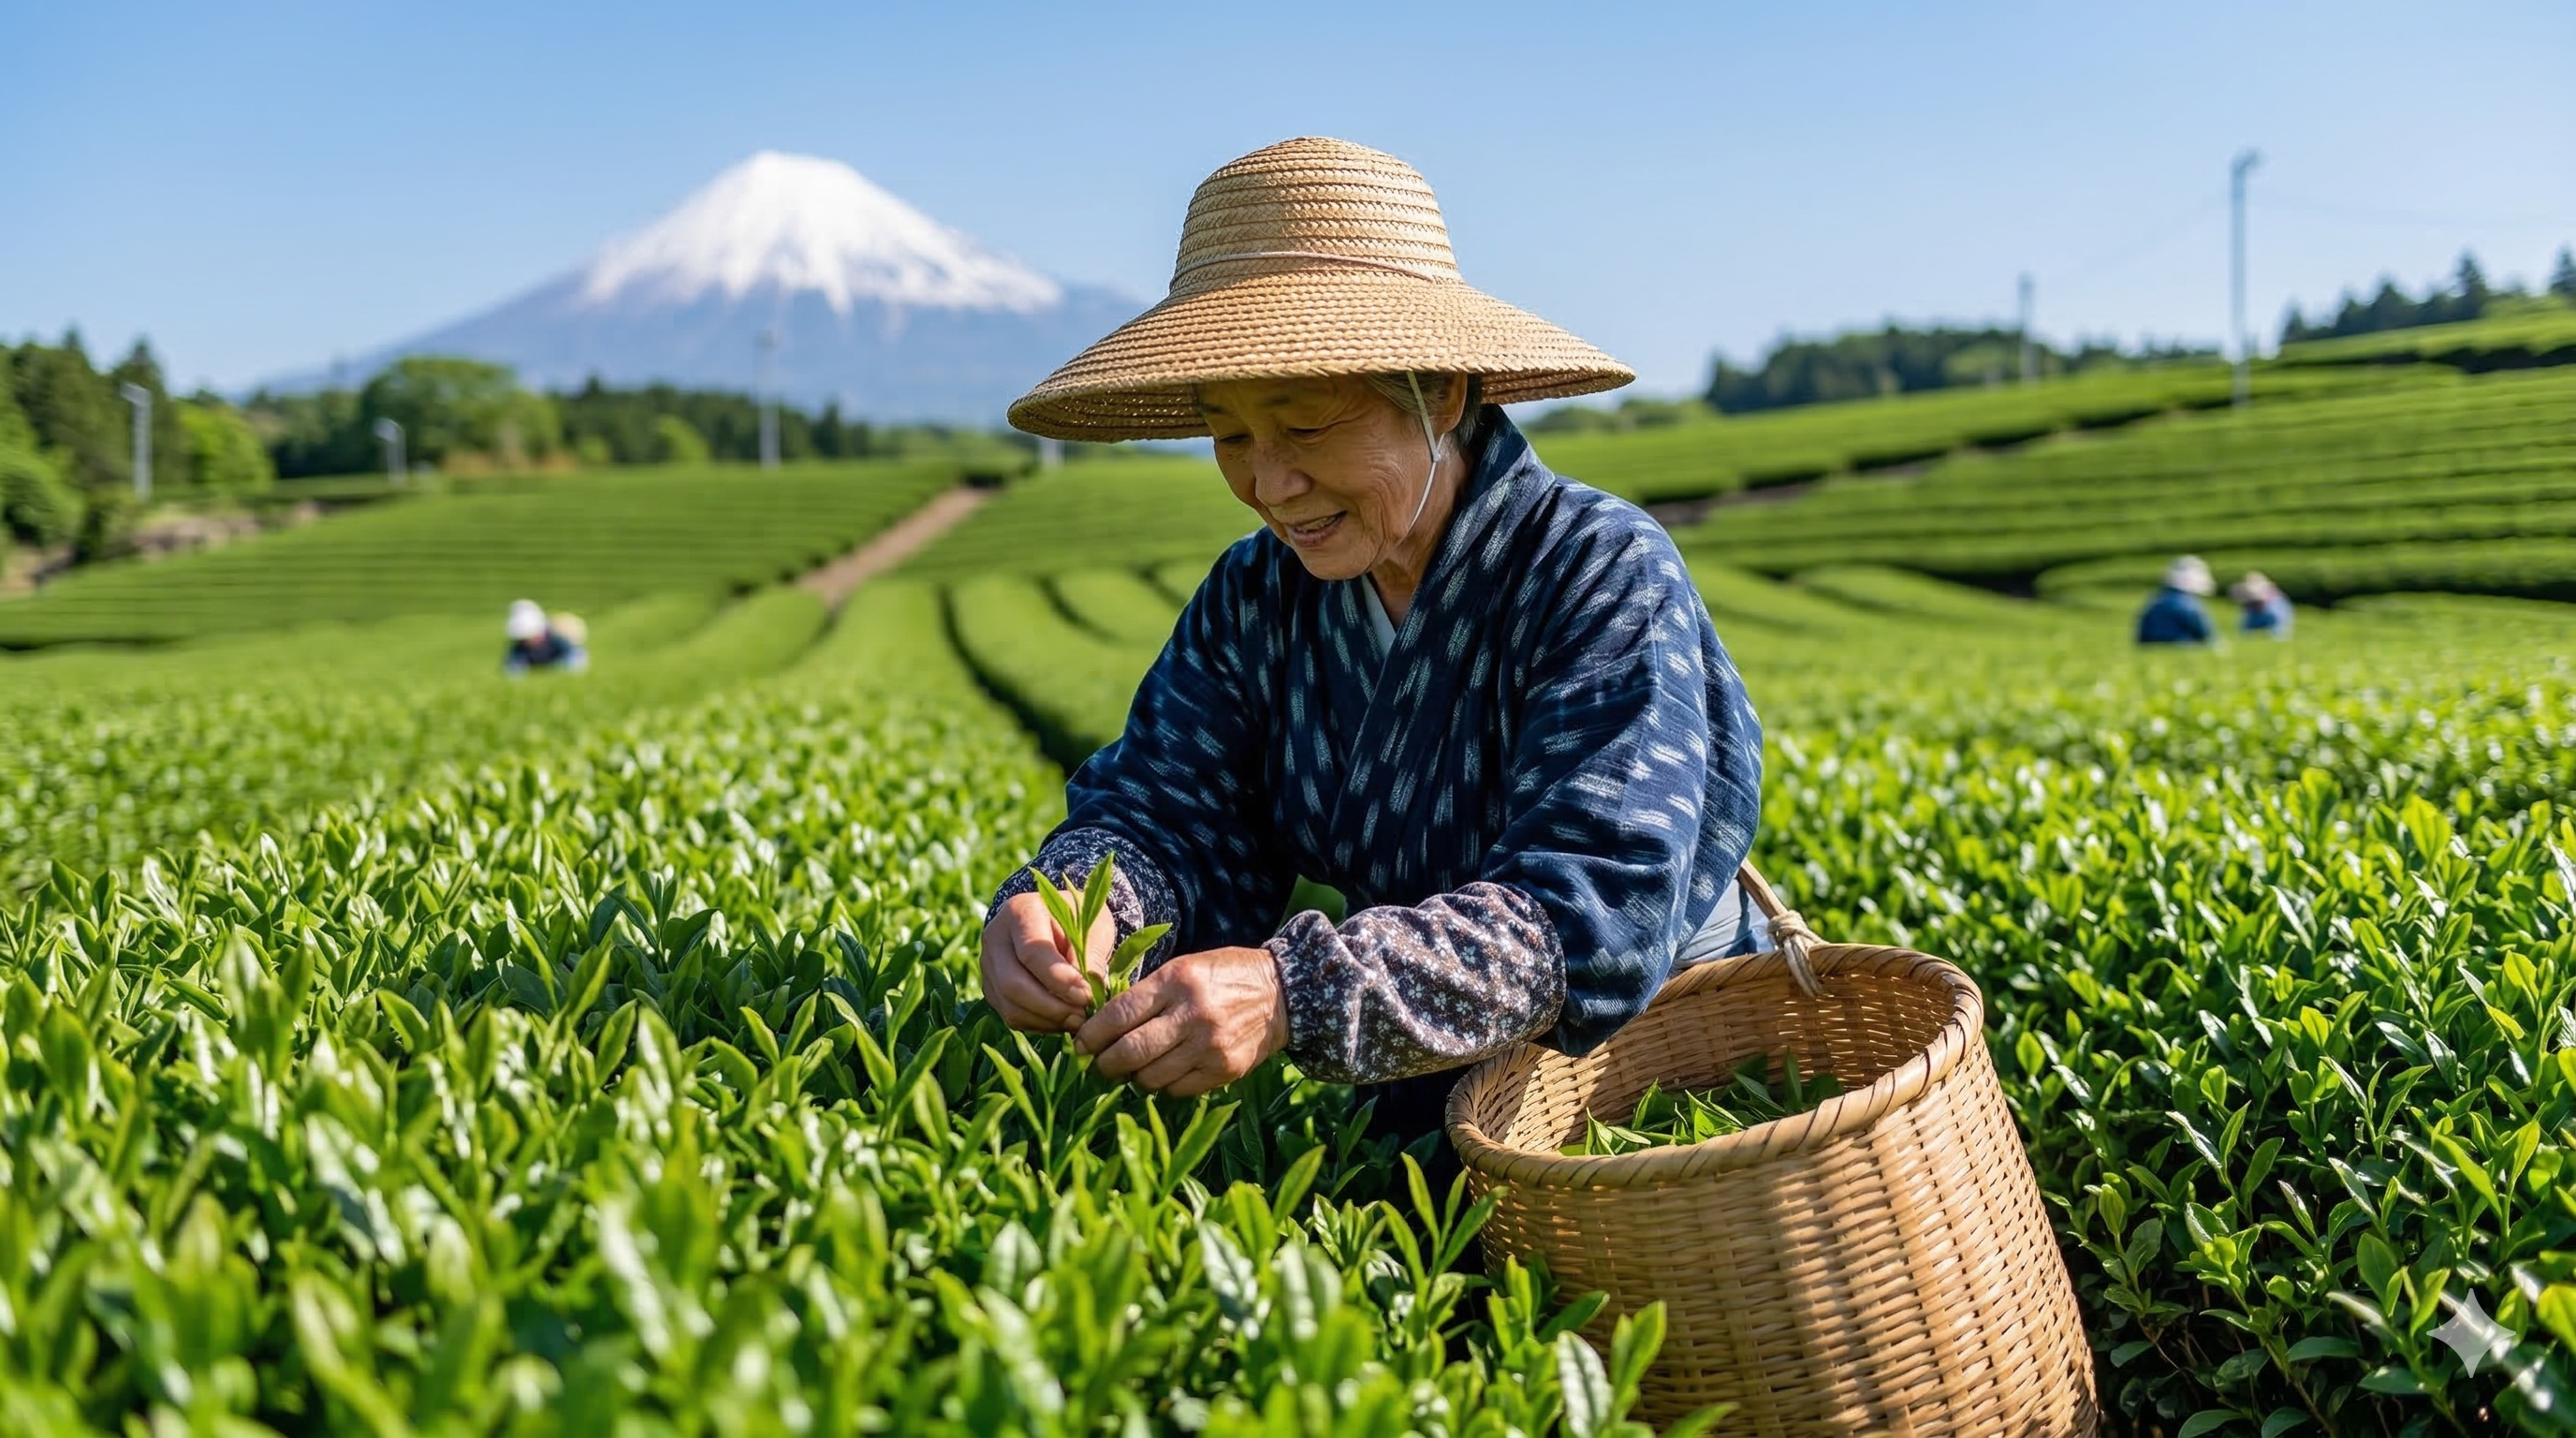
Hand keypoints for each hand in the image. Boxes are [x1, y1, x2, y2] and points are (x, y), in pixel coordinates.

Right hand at [981, 890, 1113, 1032]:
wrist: (1055, 922)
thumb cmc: (1078, 920)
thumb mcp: (1093, 926)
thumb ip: (1092, 955)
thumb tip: (1090, 994)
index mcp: (1021, 911)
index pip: (1033, 953)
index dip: (1060, 980)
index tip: (1087, 996)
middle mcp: (996, 937)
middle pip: (1013, 983)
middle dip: (1051, 1007)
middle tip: (1082, 1016)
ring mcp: (988, 964)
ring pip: (1009, 1005)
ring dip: (1046, 1020)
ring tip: (1076, 1021)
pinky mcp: (991, 988)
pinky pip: (1010, 1015)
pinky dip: (1038, 1024)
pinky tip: (1061, 1021)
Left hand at [1076, 946, 1289, 1096]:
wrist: (1280, 994)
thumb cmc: (1221, 976)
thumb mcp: (1182, 968)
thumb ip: (1146, 994)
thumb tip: (1100, 1025)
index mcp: (1177, 981)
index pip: (1119, 1015)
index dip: (1092, 1035)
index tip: (1080, 1044)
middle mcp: (1193, 1014)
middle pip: (1131, 1052)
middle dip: (1105, 1064)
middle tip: (1098, 1065)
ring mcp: (1210, 1046)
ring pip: (1151, 1078)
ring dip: (1133, 1078)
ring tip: (1132, 1069)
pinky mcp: (1224, 1070)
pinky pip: (1177, 1090)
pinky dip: (1162, 1086)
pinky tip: (1163, 1072)